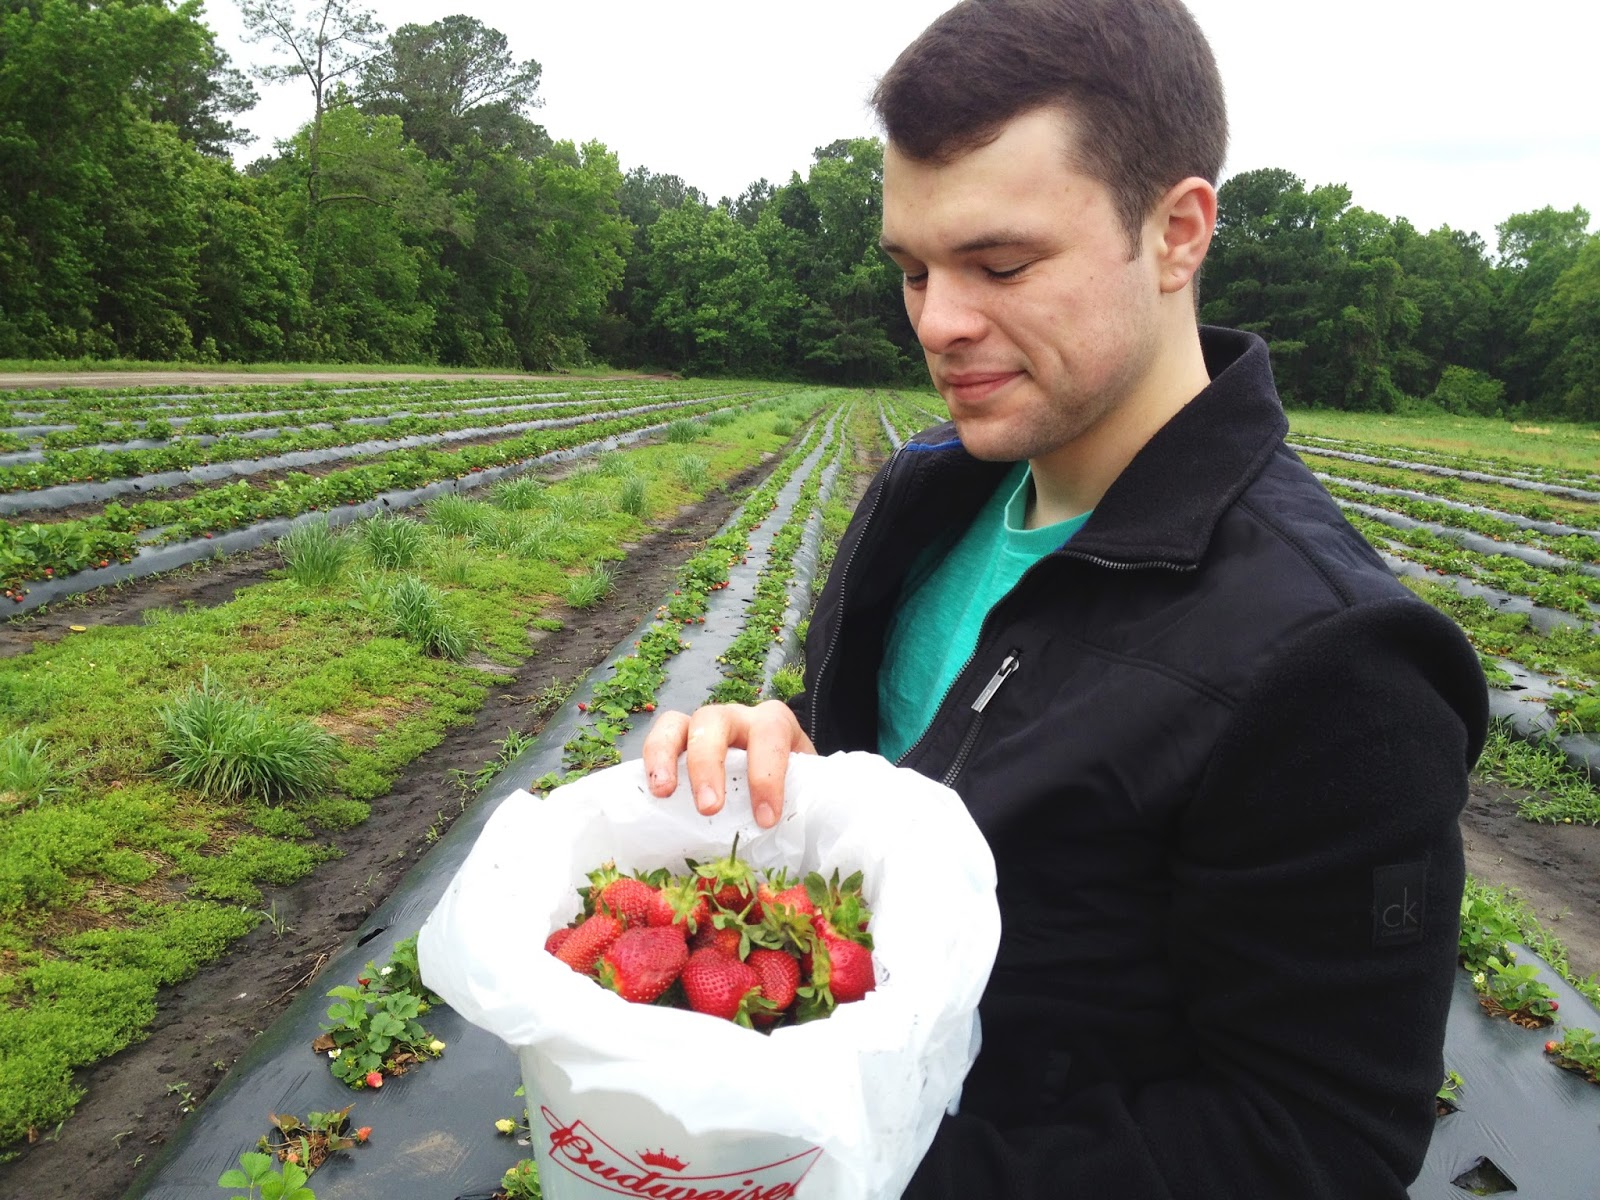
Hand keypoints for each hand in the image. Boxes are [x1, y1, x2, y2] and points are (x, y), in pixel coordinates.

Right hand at [641, 701, 816, 828]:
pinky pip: (657, 739)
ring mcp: (702, 726)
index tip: (765, 819)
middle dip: (708, 764)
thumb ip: (799, 805)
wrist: (777, 766)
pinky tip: (649, 793)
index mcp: (773, 723)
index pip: (770, 735)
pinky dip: (650, 762)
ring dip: (666, 756)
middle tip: (708, 808)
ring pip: (676, 723)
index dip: (766, 775)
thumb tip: (788, 850)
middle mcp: (735, 717)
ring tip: (663, 792)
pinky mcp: (678, 741)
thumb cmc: (790, 781)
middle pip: (715, 720)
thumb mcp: (803, 786)